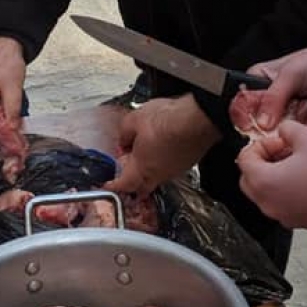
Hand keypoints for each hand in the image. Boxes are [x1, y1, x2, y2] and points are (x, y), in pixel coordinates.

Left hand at [104, 95, 220, 196]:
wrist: (197, 119)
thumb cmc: (167, 121)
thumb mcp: (133, 121)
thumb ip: (124, 134)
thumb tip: (124, 139)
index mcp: (141, 169)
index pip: (124, 185)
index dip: (114, 186)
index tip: (109, 184)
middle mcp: (159, 174)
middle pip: (142, 187)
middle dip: (133, 182)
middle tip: (125, 173)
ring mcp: (175, 170)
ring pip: (158, 176)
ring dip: (149, 169)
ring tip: (143, 154)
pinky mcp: (188, 162)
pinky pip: (171, 167)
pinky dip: (163, 161)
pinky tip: (162, 147)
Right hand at [230, 40, 306, 134]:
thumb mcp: (292, 75)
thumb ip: (273, 99)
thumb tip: (261, 122)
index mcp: (258, 79)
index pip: (243, 104)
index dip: (249, 116)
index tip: (260, 123)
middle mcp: (269, 97)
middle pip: (260, 122)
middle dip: (280, 117)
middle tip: (293, 105)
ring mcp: (284, 110)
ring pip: (280, 130)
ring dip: (298, 118)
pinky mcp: (298, 121)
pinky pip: (296, 133)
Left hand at [237, 120, 306, 229]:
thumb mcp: (306, 136)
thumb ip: (287, 129)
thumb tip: (284, 130)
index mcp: (263, 182)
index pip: (244, 159)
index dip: (261, 145)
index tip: (279, 141)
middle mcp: (269, 204)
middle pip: (250, 180)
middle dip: (263, 163)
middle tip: (283, 151)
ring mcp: (284, 217)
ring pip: (267, 195)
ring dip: (276, 178)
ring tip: (299, 164)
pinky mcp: (300, 223)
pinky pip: (285, 206)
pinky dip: (289, 193)